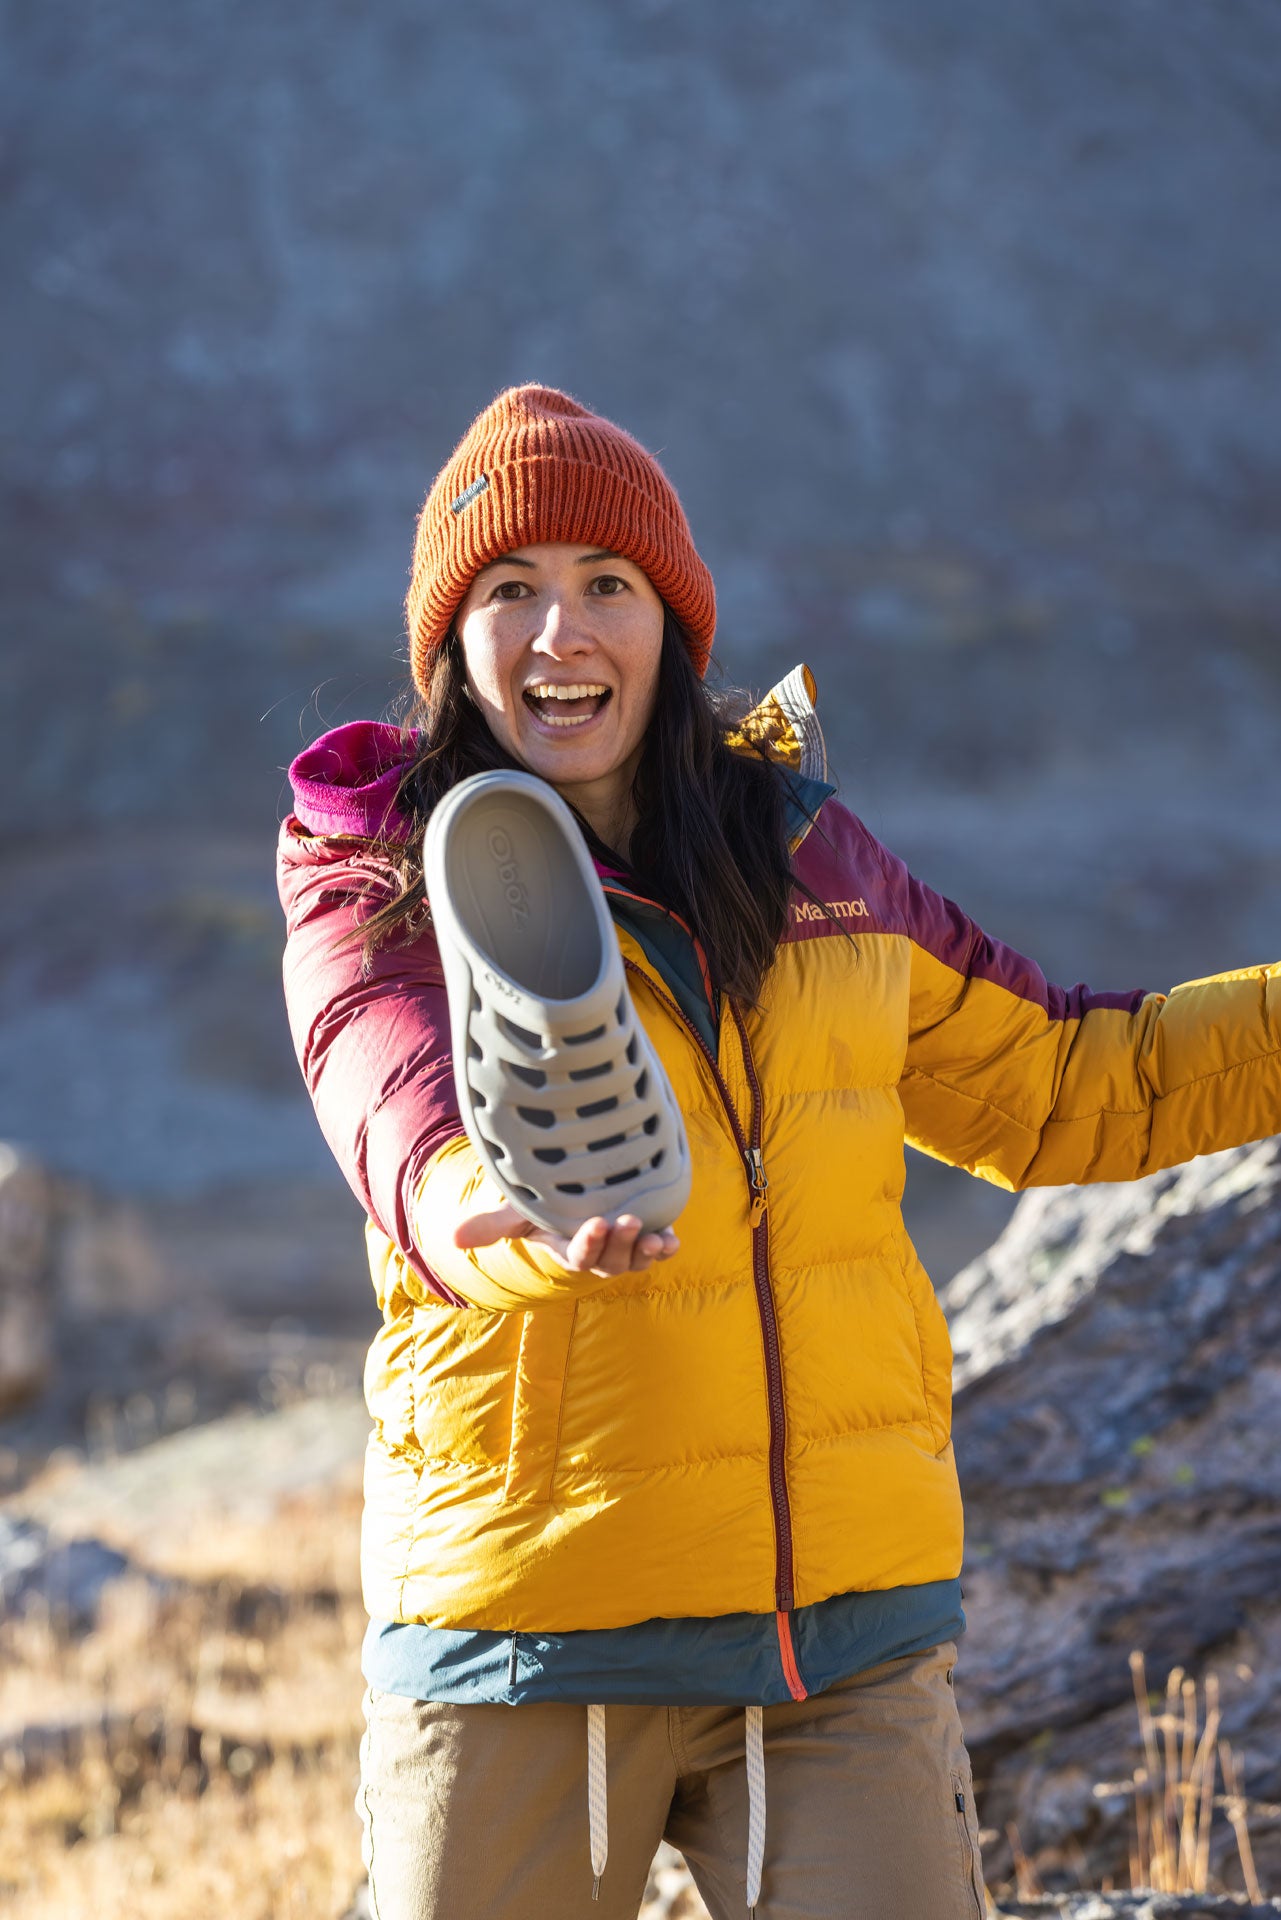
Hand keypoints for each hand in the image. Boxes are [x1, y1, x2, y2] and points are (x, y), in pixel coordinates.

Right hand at [453, 1199, 678, 1275]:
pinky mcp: (646, 1234)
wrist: (576, 1196)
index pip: (579, 1256)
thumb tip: (452, 1238)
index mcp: (569, 1250)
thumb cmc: (543, 1205)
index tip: (596, 1222)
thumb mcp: (519, 1211)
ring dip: (647, 1251)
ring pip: (636, 1259)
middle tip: (629, 1220)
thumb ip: (492, 1224)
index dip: (589, 1243)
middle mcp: (599, 1254)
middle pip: (611, 1260)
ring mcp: (624, 1246)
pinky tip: (673, 1240)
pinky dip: (667, 1247)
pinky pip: (659, 1249)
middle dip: (621, 1242)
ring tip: (657, 1238)